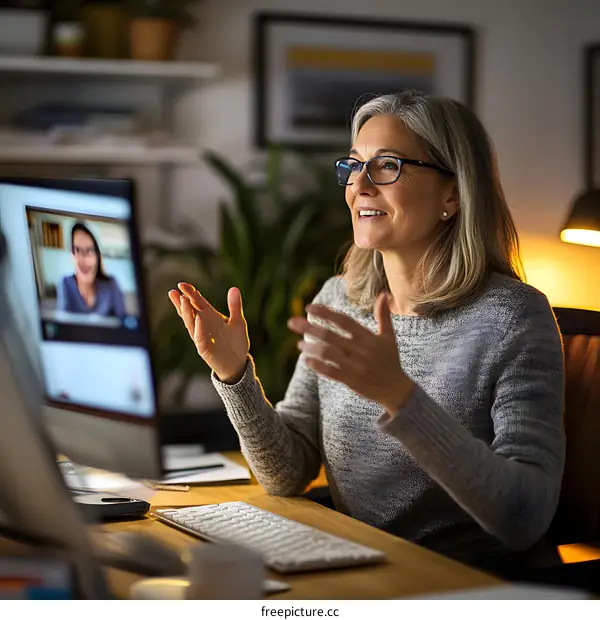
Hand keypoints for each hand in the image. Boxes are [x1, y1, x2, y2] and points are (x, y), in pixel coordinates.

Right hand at [168, 284, 249, 383]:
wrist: (237, 363)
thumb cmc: (236, 342)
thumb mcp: (238, 321)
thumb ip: (235, 306)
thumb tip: (234, 288)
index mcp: (210, 317)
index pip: (197, 303)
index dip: (190, 293)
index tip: (181, 284)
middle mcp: (203, 326)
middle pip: (190, 312)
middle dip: (182, 302)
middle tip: (175, 291)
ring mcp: (202, 337)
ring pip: (191, 324)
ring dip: (187, 313)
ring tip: (183, 301)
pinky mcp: (205, 349)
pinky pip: (200, 338)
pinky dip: (199, 328)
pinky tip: (198, 318)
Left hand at [287, 292, 412, 413]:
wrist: (397, 390)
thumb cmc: (390, 361)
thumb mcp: (389, 338)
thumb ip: (383, 316)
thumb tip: (383, 294)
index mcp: (368, 337)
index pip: (343, 320)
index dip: (325, 312)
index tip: (309, 307)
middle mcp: (361, 350)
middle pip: (329, 335)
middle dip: (308, 327)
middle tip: (291, 322)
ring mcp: (356, 366)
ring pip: (327, 354)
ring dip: (310, 347)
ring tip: (299, 344)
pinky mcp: (352, 381)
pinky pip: (330, 371)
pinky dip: (317, 365)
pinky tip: (306, 360)